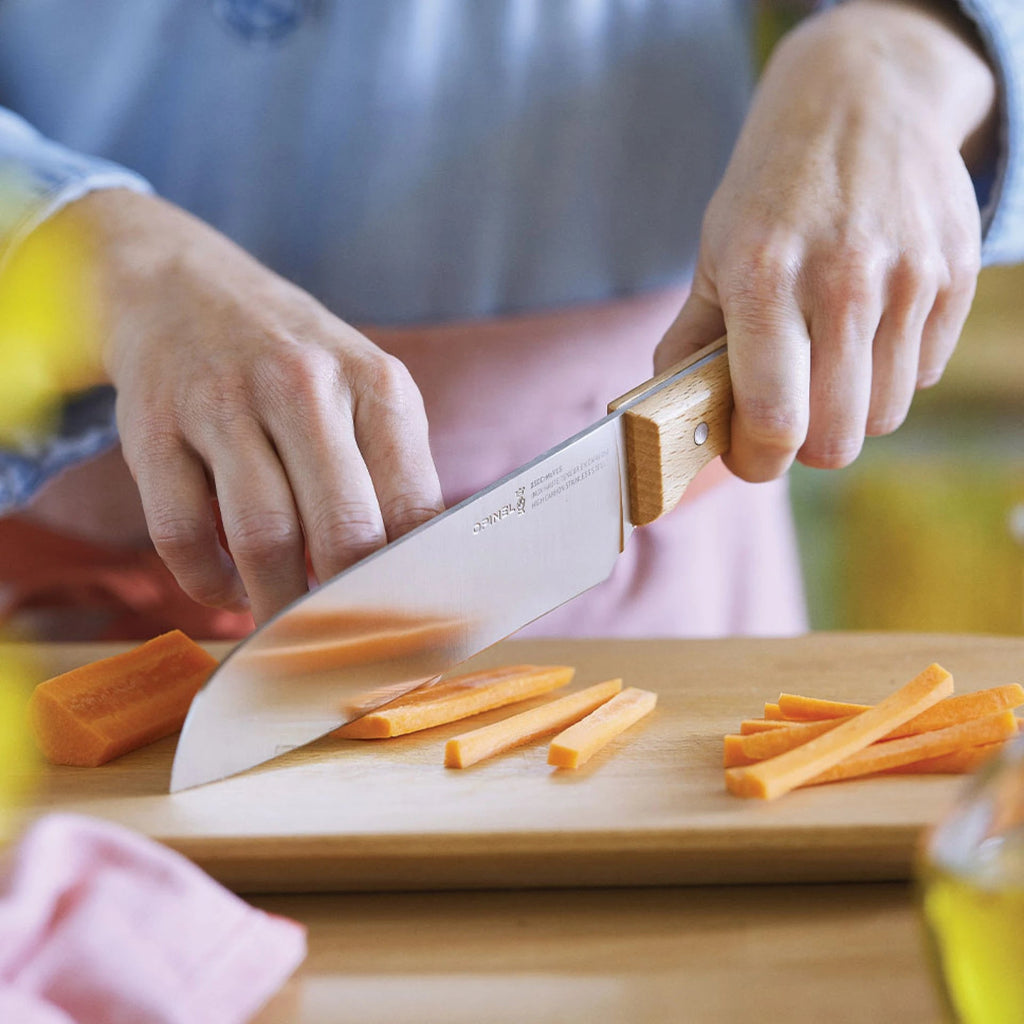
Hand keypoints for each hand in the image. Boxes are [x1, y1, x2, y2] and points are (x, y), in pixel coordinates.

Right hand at [62, 190, 443, 623]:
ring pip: (263, 536)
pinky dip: (206, 581)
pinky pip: (180, 532)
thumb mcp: (362, 391)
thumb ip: (391, 475)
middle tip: (346, 649)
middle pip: (342, 530)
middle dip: (348, 608)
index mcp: (377, 385)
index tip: (410, 635)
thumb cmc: (295, 363)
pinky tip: (227, 588)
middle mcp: (304, 385)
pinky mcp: (153, 425)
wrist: (184, 287)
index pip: (412, 510)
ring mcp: (223, 401)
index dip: (413, 586)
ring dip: (277, 604)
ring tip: (286, 631)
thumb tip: (413, 582)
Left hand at [656, 0, 996, 480]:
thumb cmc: (769, 191)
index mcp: (765, 280)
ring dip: (849, 411)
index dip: (757, 460)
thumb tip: (669, 420)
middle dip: (803, 447)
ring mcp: (907, 277)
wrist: (857, 99)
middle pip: (837, 438)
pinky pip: (923, 374)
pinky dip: (890, 373)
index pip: (773, 420)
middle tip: (786, 420)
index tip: (749, 456)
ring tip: (824, 367)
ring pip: (885, 415)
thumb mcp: (712, 255)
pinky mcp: (955, 274)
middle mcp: (842, 281)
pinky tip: (865, 330)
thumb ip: (691, 344)